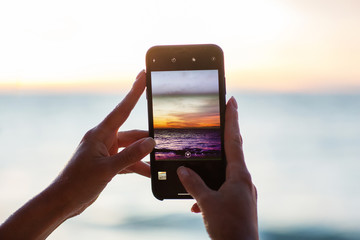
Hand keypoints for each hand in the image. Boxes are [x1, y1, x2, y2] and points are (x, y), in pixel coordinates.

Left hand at [0, 70, 155, 238]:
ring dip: (143, 156)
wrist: (63, 201)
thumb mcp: (107, 169)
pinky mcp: (107, 164)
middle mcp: (104, 139)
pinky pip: (127, 161)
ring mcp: (106, 152)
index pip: (122, 109)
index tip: (143, 76)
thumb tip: (150, 142)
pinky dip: (138, 166)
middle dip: (147, 138)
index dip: (135, 91)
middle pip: (132, 133)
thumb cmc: (78, 183)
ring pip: (131, 149)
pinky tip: (150, 172)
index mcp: (100, 134)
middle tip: (165, 138)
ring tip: (160, 161)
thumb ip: (131, 155)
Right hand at [177, 97, 258, 239]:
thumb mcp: (207, 203)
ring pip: (227, 172)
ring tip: (200, 168)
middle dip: (225, 136)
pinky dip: (212, 191)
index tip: (232, 100)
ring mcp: (244, 192)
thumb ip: (194, 184)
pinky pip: (225, 189)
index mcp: (239, 176)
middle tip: (219, 120)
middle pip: (233, 152)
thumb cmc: (228, 227)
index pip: (234, 141)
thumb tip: (182, 170)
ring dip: (214, 169)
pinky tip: (199, 203)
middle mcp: (244, 181)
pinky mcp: (240, 203)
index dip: (232, 119)